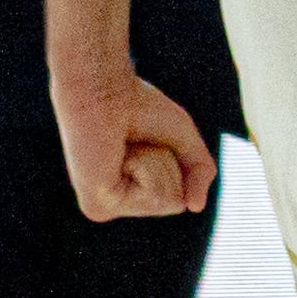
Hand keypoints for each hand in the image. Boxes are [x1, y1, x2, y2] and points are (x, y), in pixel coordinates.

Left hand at [55, 66, 216, 219]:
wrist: (103, 87)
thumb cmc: (137, 105)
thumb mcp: (182, 138)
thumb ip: (199, 171)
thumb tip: (196, 207)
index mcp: (126, 191)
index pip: (177, 198)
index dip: (175, 162)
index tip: (147, 139)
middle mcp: (113, 204)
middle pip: (175, 203)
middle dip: (167, 163)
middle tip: (137, 142)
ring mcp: (103, 209)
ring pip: (167, 202)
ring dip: (155, 162)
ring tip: (125, 147)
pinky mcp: (97, 207)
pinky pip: (153, 196)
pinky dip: (146, 166)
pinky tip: (117, 155)